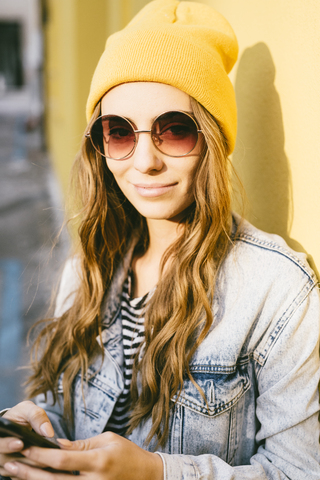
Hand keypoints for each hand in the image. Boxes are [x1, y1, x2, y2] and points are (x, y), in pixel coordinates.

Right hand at [0, 401, 54, 478]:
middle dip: (22, 457)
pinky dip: (32, 473)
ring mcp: (5, 463)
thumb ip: (36, 416)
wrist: (19, 425)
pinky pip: (21, 476)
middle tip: (37, 454)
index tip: (20, 443)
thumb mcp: (27, 410)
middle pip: (6, 460)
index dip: (7, 445)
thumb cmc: (21, 417)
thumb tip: (48, 432)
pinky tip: (45, 467)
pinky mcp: (13, 471)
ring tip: (46, 462)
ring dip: (30, 467)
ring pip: (15, 470)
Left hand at [3, 431, 163, 479]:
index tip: (25, 446)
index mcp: (98, 461)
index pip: (62, 460)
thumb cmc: (128, 454)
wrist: (147, 476)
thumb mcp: (107, 440)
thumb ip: (80, 445)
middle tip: (10, 463)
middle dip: (29, 472)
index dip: (40, 454)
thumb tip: (55, 445)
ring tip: (16, 474)